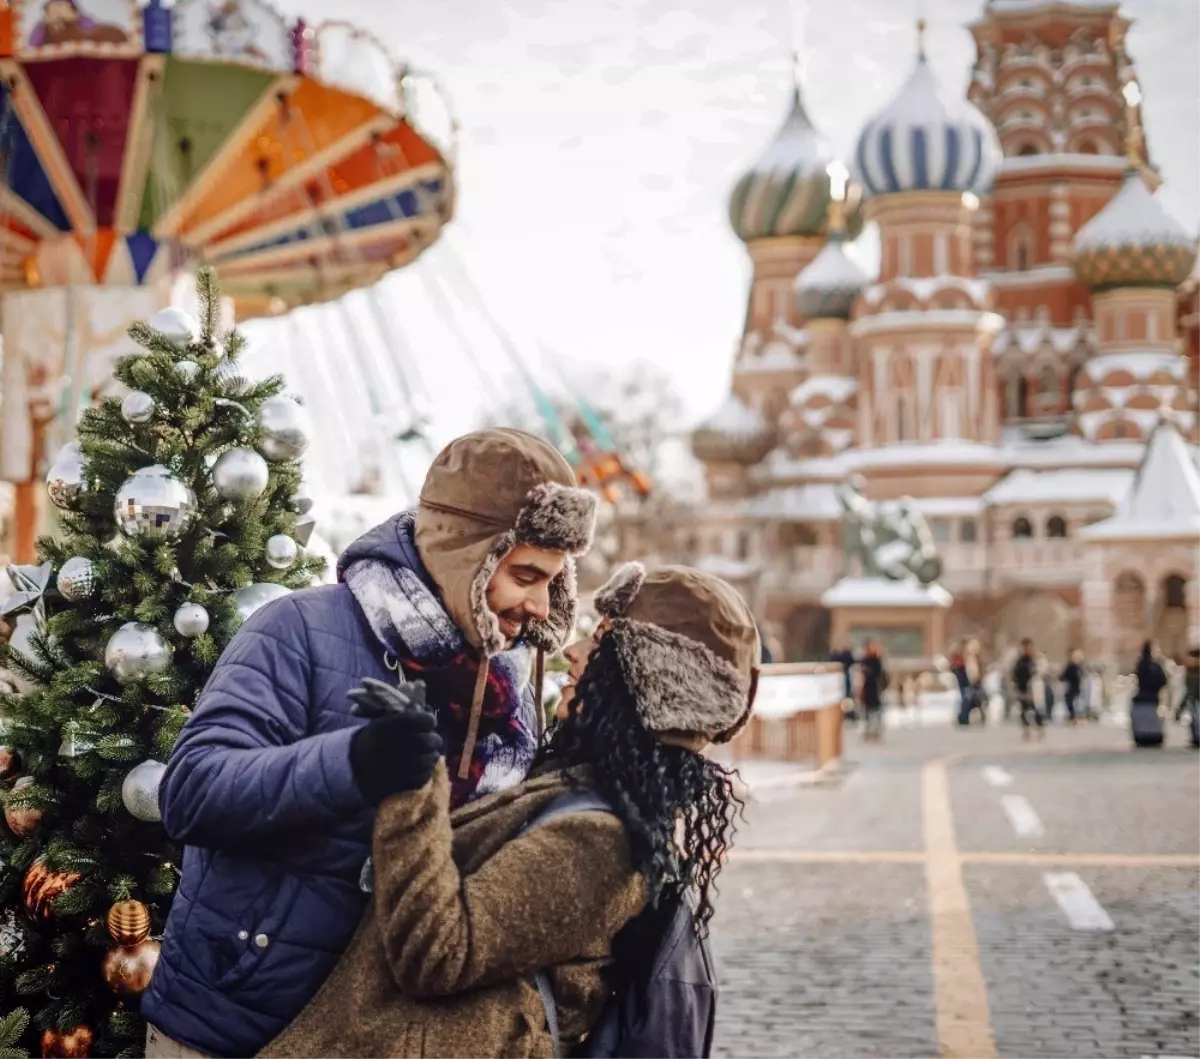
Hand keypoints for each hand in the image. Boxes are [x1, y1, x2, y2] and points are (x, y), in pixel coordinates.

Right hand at [348, 681, 443, 804]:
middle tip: (434, 739)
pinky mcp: (394, 786)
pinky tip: (423, 767)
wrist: (354, 766)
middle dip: (433, 739)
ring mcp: (390, 769)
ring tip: (430, 753)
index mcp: (382, 728)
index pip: (413, 720)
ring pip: (425, 761)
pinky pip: (420, 778)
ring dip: (432, 756)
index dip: (427, 719)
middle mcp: (386, 748)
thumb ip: (401, 704)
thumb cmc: (375, 738)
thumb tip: (418, 684)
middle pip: (424, 742)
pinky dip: (426, 772)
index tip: (430, 721)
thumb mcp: (382, 719)